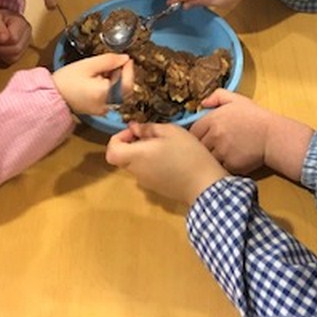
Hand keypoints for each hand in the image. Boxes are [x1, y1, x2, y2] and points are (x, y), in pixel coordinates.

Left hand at [0, 9, 31, 63]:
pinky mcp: (23, 52)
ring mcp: (26, 43)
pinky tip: (1, 48)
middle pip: (16, 49)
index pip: (13, 38)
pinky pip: (13, 60)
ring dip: (1, 52)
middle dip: (0, 47)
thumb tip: (3, 39)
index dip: (0, 40)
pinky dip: (4, 56)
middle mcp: (27, 33)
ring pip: (15, 56)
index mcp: (21, 22)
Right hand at [53, 54, 133, 115]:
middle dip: (124, 75)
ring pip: (120, 93)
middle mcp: (107, 105)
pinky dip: (111, 87)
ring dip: (118, 80)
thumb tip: (125, 58)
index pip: (127, 83)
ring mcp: (104, 110)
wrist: (51, 97)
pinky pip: (112, 97)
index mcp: (104, 94)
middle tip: (116, 62)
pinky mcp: (99, 110)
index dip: (130, 69)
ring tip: (105, 69)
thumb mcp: (88, 65)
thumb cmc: (66, 80)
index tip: (127, 58)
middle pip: (125, 89)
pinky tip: (101, 79)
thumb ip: (108, 61)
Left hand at [106, 123, 228, 205]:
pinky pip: (148, 172)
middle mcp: (136, 172)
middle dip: (133, 144)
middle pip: (123, 157)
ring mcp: (146, 182)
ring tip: (167, 146)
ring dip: (145, 153)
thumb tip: (134, 128)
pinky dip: (153, 163)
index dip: (118, 138)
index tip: (136, 132)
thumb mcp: (171, 131)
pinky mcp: (157, 188)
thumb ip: (148, 129)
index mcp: (136, 156)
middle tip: (153, 136)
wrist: (204, 185)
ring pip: (136, 165)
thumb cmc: (187, 153)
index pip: (111, 150)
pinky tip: (173, 159)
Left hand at [189, 90, 273, 173]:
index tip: (205, 136)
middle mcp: (214, 135)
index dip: (198, 135)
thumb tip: (203, 103)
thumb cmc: (255, 117)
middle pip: (198, 147)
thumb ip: (217, 96)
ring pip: (207, 158)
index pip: (192, 132)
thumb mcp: (237, 99)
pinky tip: (230, 160)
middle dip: (204, 147)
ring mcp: (222, 151)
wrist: (272, 135)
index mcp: (213, 119)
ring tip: (222, 154)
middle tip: (213, 146)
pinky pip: (219, 168)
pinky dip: (222, 166)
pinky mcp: (230, 165)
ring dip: (211, 158)